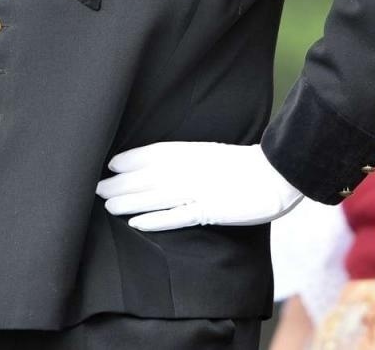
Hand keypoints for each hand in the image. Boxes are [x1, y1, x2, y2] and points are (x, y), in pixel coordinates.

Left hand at [95, 142, 302, 231]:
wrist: (278, 173)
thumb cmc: (250, 165)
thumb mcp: (215, 154)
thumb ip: (193, 159)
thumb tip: (171, 166)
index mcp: (193, 151)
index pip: (154, 153)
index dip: (130, 159)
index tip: (111, 165)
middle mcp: (191, 168)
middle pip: (148, 176)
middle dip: (121, 183)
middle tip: (96, 188)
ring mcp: (199, 190)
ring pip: (155, 196)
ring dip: (129, 201)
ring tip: (107, 205)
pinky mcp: (209, 210)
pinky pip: (177, 216)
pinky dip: (155, 219)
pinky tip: (136, 223)